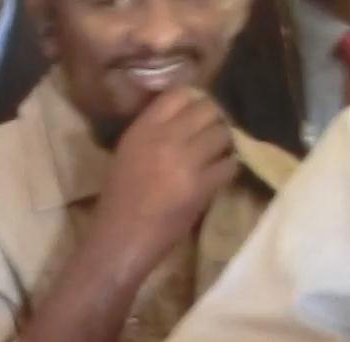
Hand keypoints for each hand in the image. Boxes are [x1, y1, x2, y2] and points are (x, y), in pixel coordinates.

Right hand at [91, 88, 236, 275]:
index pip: (179, 94)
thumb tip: (185, 118)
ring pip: (223, 134)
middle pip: (208, 109)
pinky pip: (229, 165)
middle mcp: (165, 138)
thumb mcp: (128, 153)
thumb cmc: (120, 199)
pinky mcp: (202, 186)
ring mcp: (186, 162)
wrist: (121, 238)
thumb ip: (154, 132)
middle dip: (213, 120)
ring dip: (224, 143)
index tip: (196, 111)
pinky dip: (228, 168)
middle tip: (211, 133)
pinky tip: (219, 175)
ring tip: (217, 154)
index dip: (193, 100)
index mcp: (142, 129)